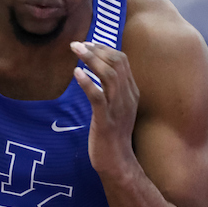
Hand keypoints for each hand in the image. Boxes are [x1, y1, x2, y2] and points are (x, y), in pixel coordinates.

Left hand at [71, 41, 139, 180]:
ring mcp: (118, 109)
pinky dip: (87, 82)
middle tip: (77, 44)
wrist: (118, 162)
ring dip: (91, 60)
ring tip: (76, 52)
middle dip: (96, 49)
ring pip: (109, 76)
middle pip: (116, 63)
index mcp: (131, 92)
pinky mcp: (106, 121)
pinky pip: (97, 97)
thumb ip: (112, 90)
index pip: (122, 61)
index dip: (105, 48)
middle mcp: (127, 97)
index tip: (88, 44)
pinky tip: (76, 73)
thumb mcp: (117, 108)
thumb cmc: (113, 135)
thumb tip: (98, 72)